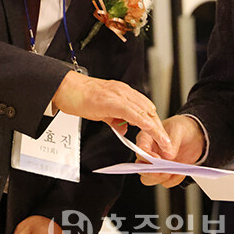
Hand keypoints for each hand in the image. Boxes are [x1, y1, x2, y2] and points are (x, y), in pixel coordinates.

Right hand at [51, 71, 173, 156]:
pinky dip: (143, 122)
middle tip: (168, 145)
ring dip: (155, 129)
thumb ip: (115, 118)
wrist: (65, 88)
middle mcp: (125, 91)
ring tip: (163, 143)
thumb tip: (124, 128)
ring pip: (144, 111)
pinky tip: (150, 131)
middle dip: (160, 130)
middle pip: (149, 110)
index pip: (146, 108)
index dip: (155, 124)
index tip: (162, 138)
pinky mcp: (112, 100)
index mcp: (124, 93)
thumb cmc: (80, 97)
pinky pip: (132, 112)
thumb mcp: (102, 110)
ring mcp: (119, 94)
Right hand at [136, 115, 205, 187]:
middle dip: (150, 172)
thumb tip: (169, 155)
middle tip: (163, 170)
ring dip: (160, 178)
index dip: (146, 157)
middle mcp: (149, 153)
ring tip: (173, 171)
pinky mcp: (166, 173)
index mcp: (147, 139)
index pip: (140, 150)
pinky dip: (173, 180)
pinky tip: (180, 172)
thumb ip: (172, 141)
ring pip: (149, 179)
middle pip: (141, 168)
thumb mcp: (178, 129)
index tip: (157, 159)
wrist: (195, 135)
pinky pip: (165, 182)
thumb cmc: (182, 127)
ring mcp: (157, 165)